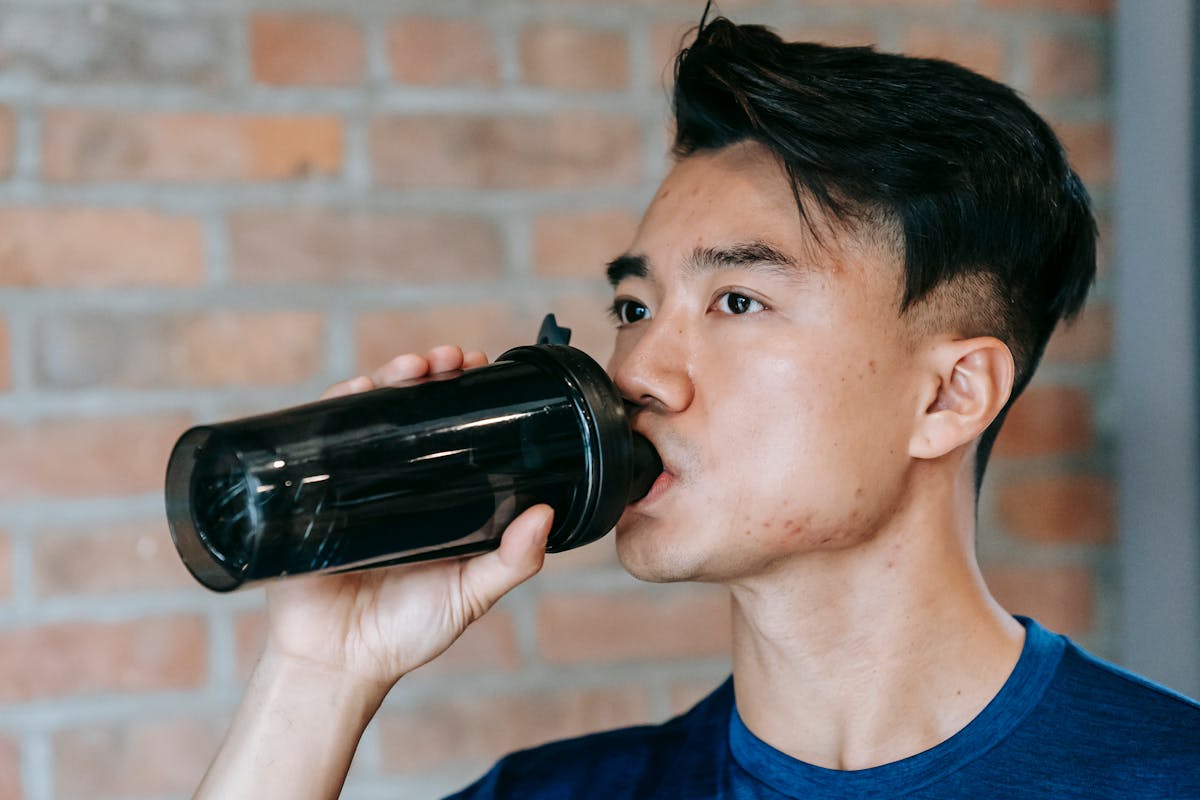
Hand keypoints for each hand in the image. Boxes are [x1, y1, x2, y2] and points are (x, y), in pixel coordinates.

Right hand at [261, 345, 553, 693]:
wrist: (337, 663)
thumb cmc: (406, 632)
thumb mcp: (470, 594)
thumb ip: (511, 562)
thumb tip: (545, 516)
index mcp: (435, 496)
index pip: (451, 429)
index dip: (465, 394)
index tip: (483, 369)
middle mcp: (393, 480)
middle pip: (410, 409)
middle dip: (431, 373)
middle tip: (451, 360)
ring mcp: (350, 481)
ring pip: (368, 413)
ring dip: (390, 378)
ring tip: (414, 366)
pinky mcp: (309, 491)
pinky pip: (317, 440)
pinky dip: (335, 407)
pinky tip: (355, 389)